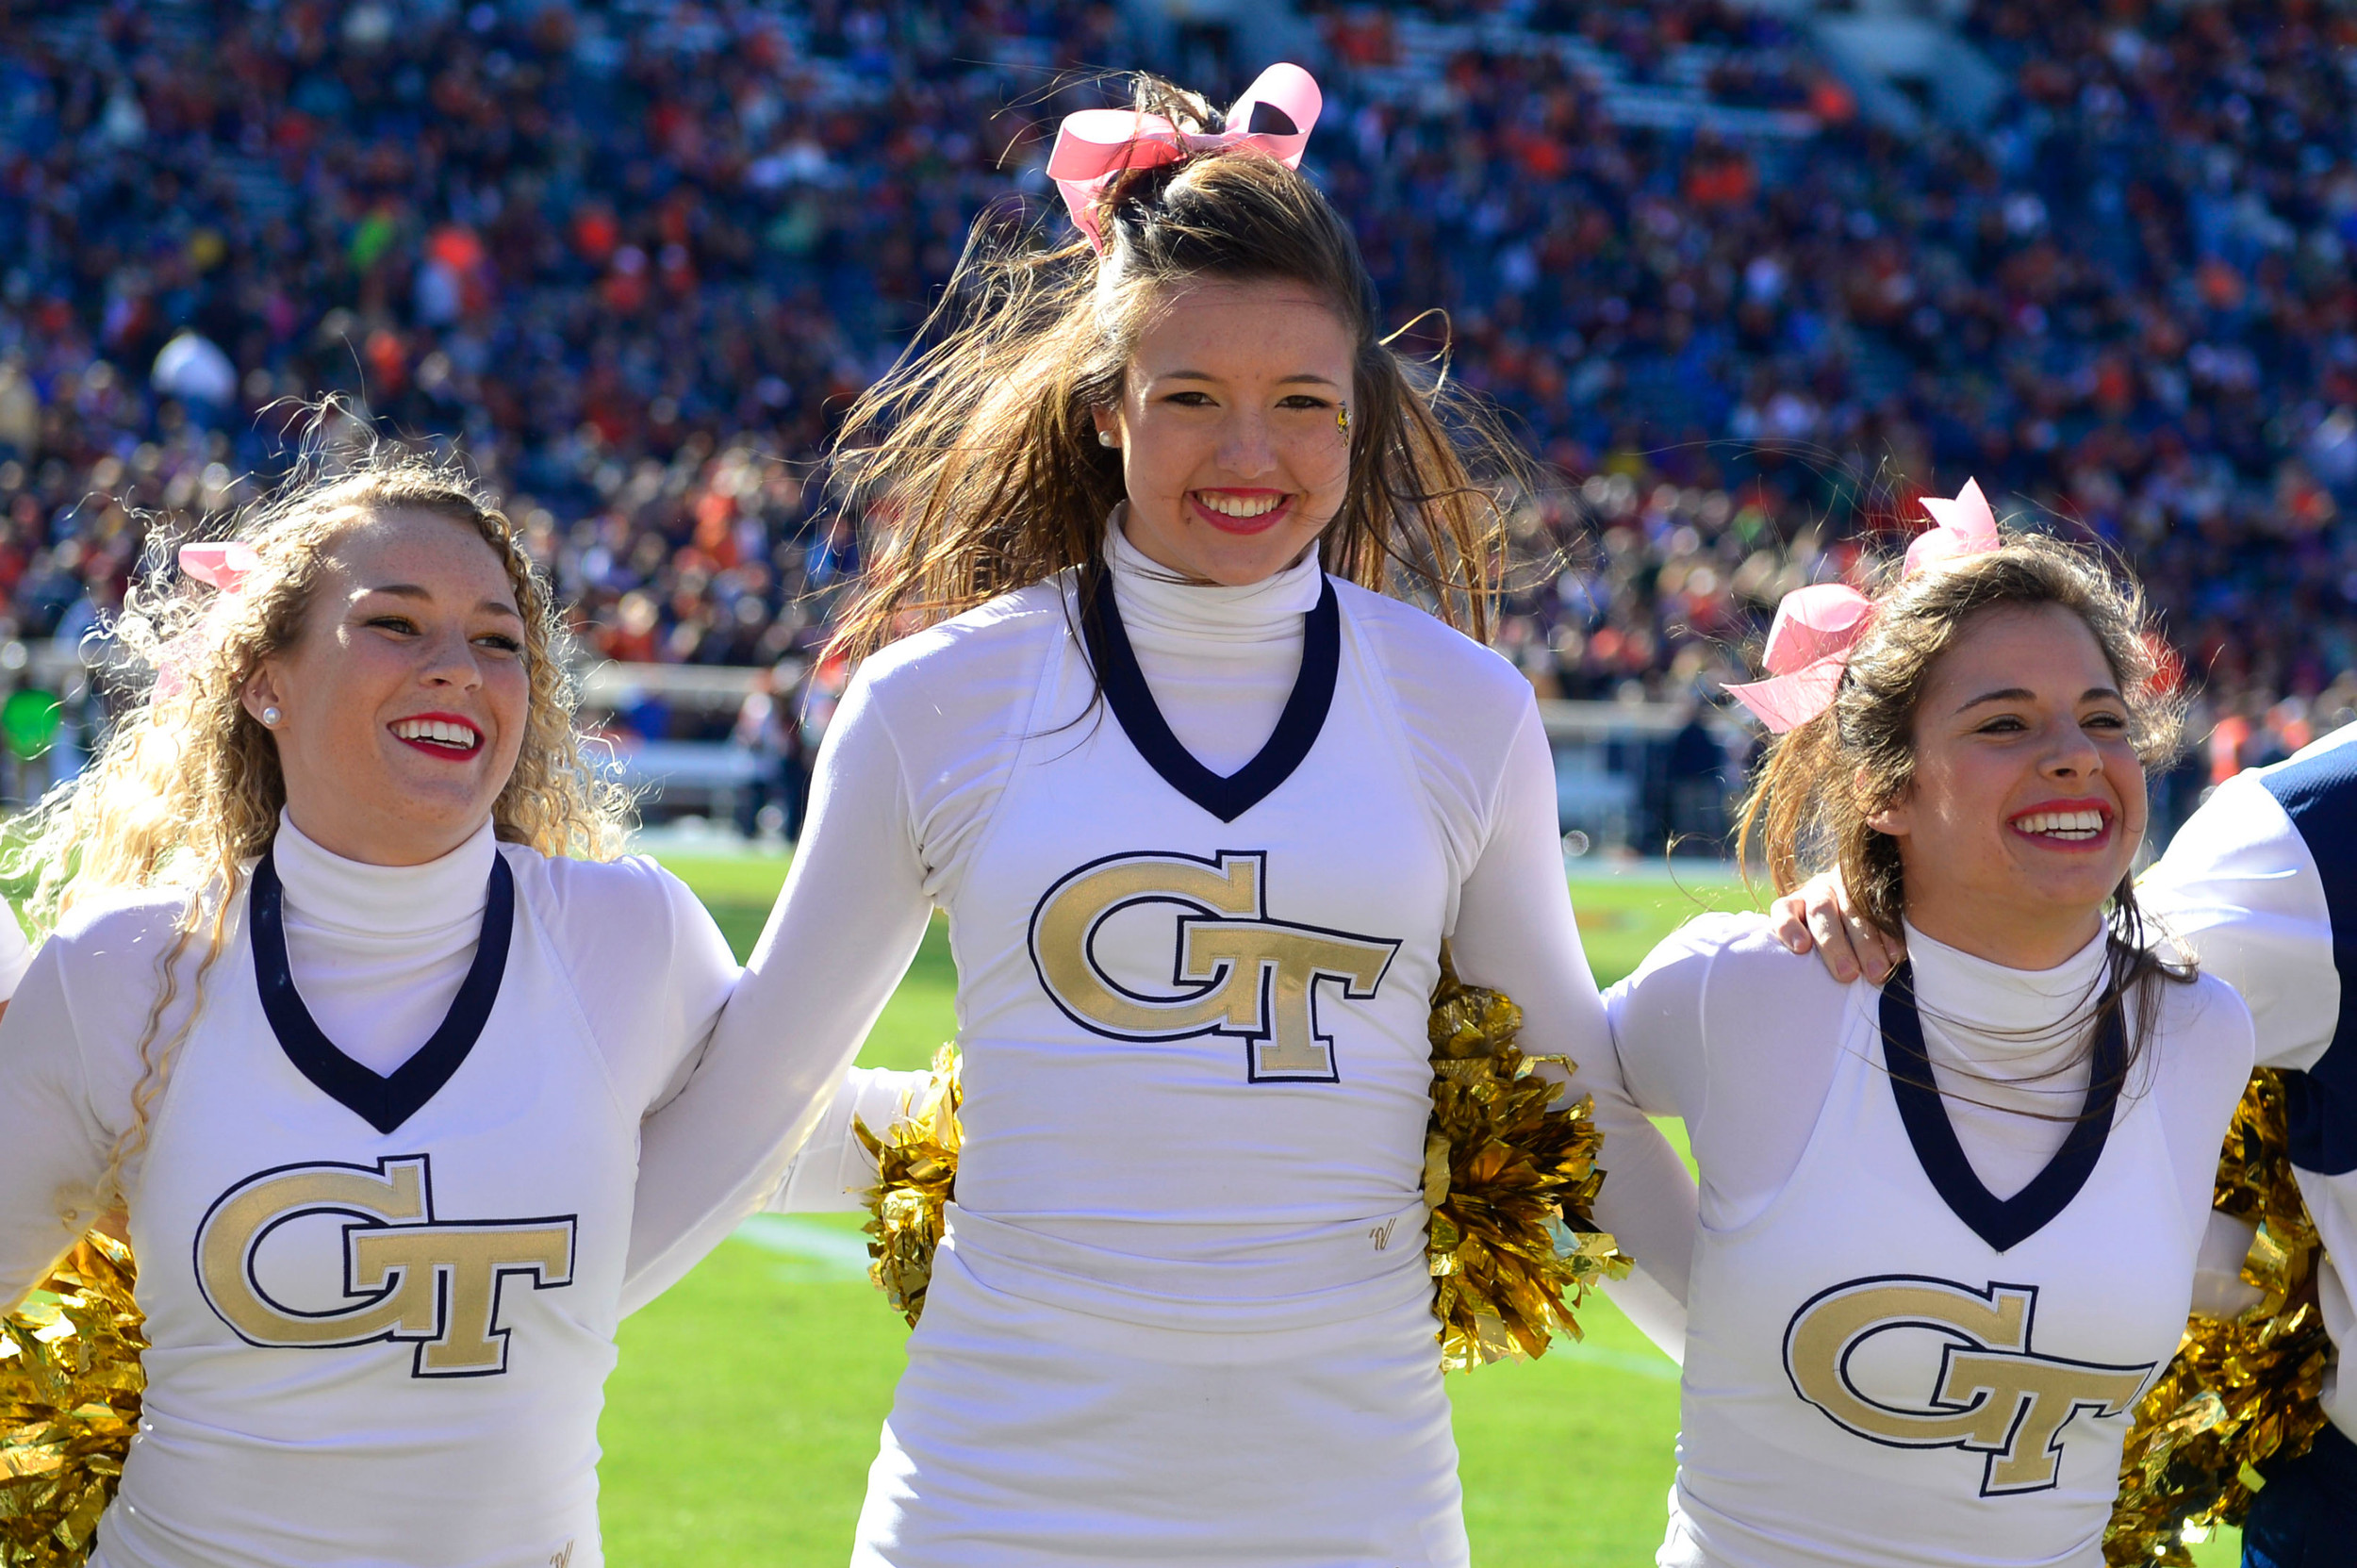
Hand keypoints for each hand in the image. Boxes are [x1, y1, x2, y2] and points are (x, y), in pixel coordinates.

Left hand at [1767, 870, 1904, 983]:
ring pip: (1854, 909)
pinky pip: (1885, 911)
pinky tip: (1894, 957)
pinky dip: (1890, 936)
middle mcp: (1819, 893)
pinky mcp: (1876, 893)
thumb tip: (1796, 998)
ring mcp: (1849, 888)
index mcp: (1795, 905)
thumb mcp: (1806, 947)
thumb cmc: (1822, 945)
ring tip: (1876, 973)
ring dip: (1866, 943)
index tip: (1800, 948)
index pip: (1784, 910)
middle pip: (1821, 911)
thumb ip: (1802, 961)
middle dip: (1834, 943)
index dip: (1789, 927)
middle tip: (1847, 975)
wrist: (1856, 909)